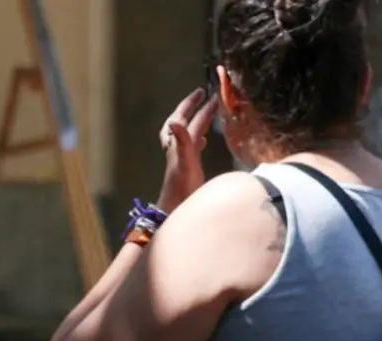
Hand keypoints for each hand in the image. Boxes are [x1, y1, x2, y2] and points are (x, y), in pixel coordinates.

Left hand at [156, 88, 217, 212]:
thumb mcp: (184, 162)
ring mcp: (183, 155)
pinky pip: (194, 145)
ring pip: (190, 132)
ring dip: (197, 121)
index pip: (187, 118)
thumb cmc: (182, 188)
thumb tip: (175, 120)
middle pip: (187, 121)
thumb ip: (181, 141)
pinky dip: (199, 137)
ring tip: (206, 113)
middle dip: (195, 108)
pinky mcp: (188, 165)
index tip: (204, 92)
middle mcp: (180, 146)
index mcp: (180, 143)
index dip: (195, 105)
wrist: (177, 207)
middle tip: (204, 95)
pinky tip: (204, 140)